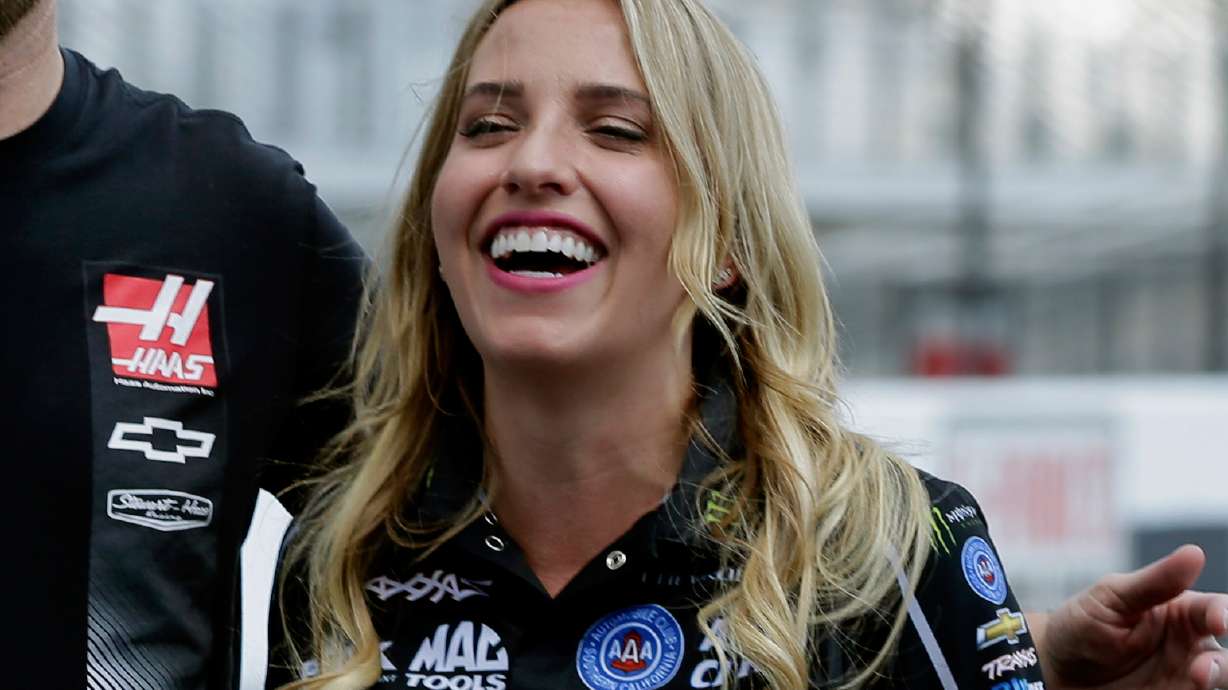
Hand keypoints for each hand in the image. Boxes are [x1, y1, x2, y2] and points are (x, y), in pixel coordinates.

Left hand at [1032, 544, 1227, 689]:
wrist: (1055, 668)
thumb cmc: (1080, 624)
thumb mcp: (1111, 598)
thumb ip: (1154, 582)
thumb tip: (1195, 553)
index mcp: (1177, 609)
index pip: (1213, 608)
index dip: (1222, 612)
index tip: (1218, 622)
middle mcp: (1187, 642)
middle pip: (1221, 648)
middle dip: (1221, 660)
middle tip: (1203, 667)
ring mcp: (1181, 672)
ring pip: (1218, 675)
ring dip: (1216, 676)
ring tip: (1197, 678)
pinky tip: (1189, 687)